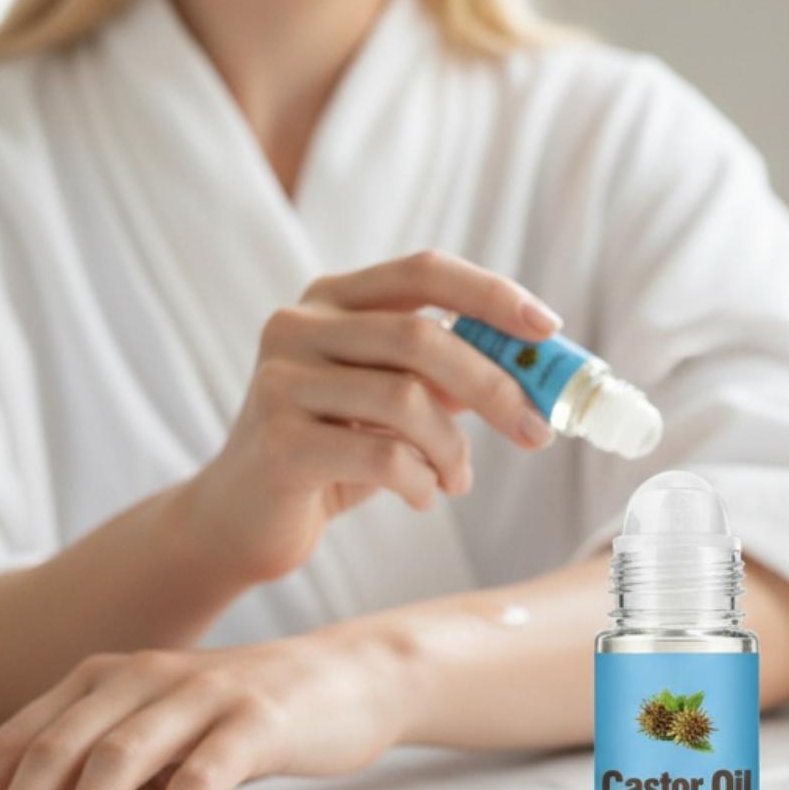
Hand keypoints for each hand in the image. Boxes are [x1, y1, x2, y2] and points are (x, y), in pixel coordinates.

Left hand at [0, 628, 412, 789]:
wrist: (349, 679)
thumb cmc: (239, 719)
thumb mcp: (157, 732)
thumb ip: (96, 764)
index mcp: (106, 676)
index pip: (15, 738)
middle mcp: (144, 674)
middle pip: (54, 748)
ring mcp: (202, 694)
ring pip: (116, 759)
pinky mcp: (256, 721)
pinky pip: (198, 780)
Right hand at [185, 248, 563, 585]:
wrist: (240, 519)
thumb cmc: (330, 452)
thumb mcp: (392, 403)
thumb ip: (447, 376)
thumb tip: (535, 364)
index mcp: (331, 299)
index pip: (423, 270)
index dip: (491, 294)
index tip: (548, 328)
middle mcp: (298, 325)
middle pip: (422, 336)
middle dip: (495, 386)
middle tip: (536, 431)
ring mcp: (280, 380)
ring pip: (406, 400)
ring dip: (453, 449)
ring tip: (455, 479)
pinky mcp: (277, 441)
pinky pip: (382, 455)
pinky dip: (420, 481)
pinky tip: (420, 495)